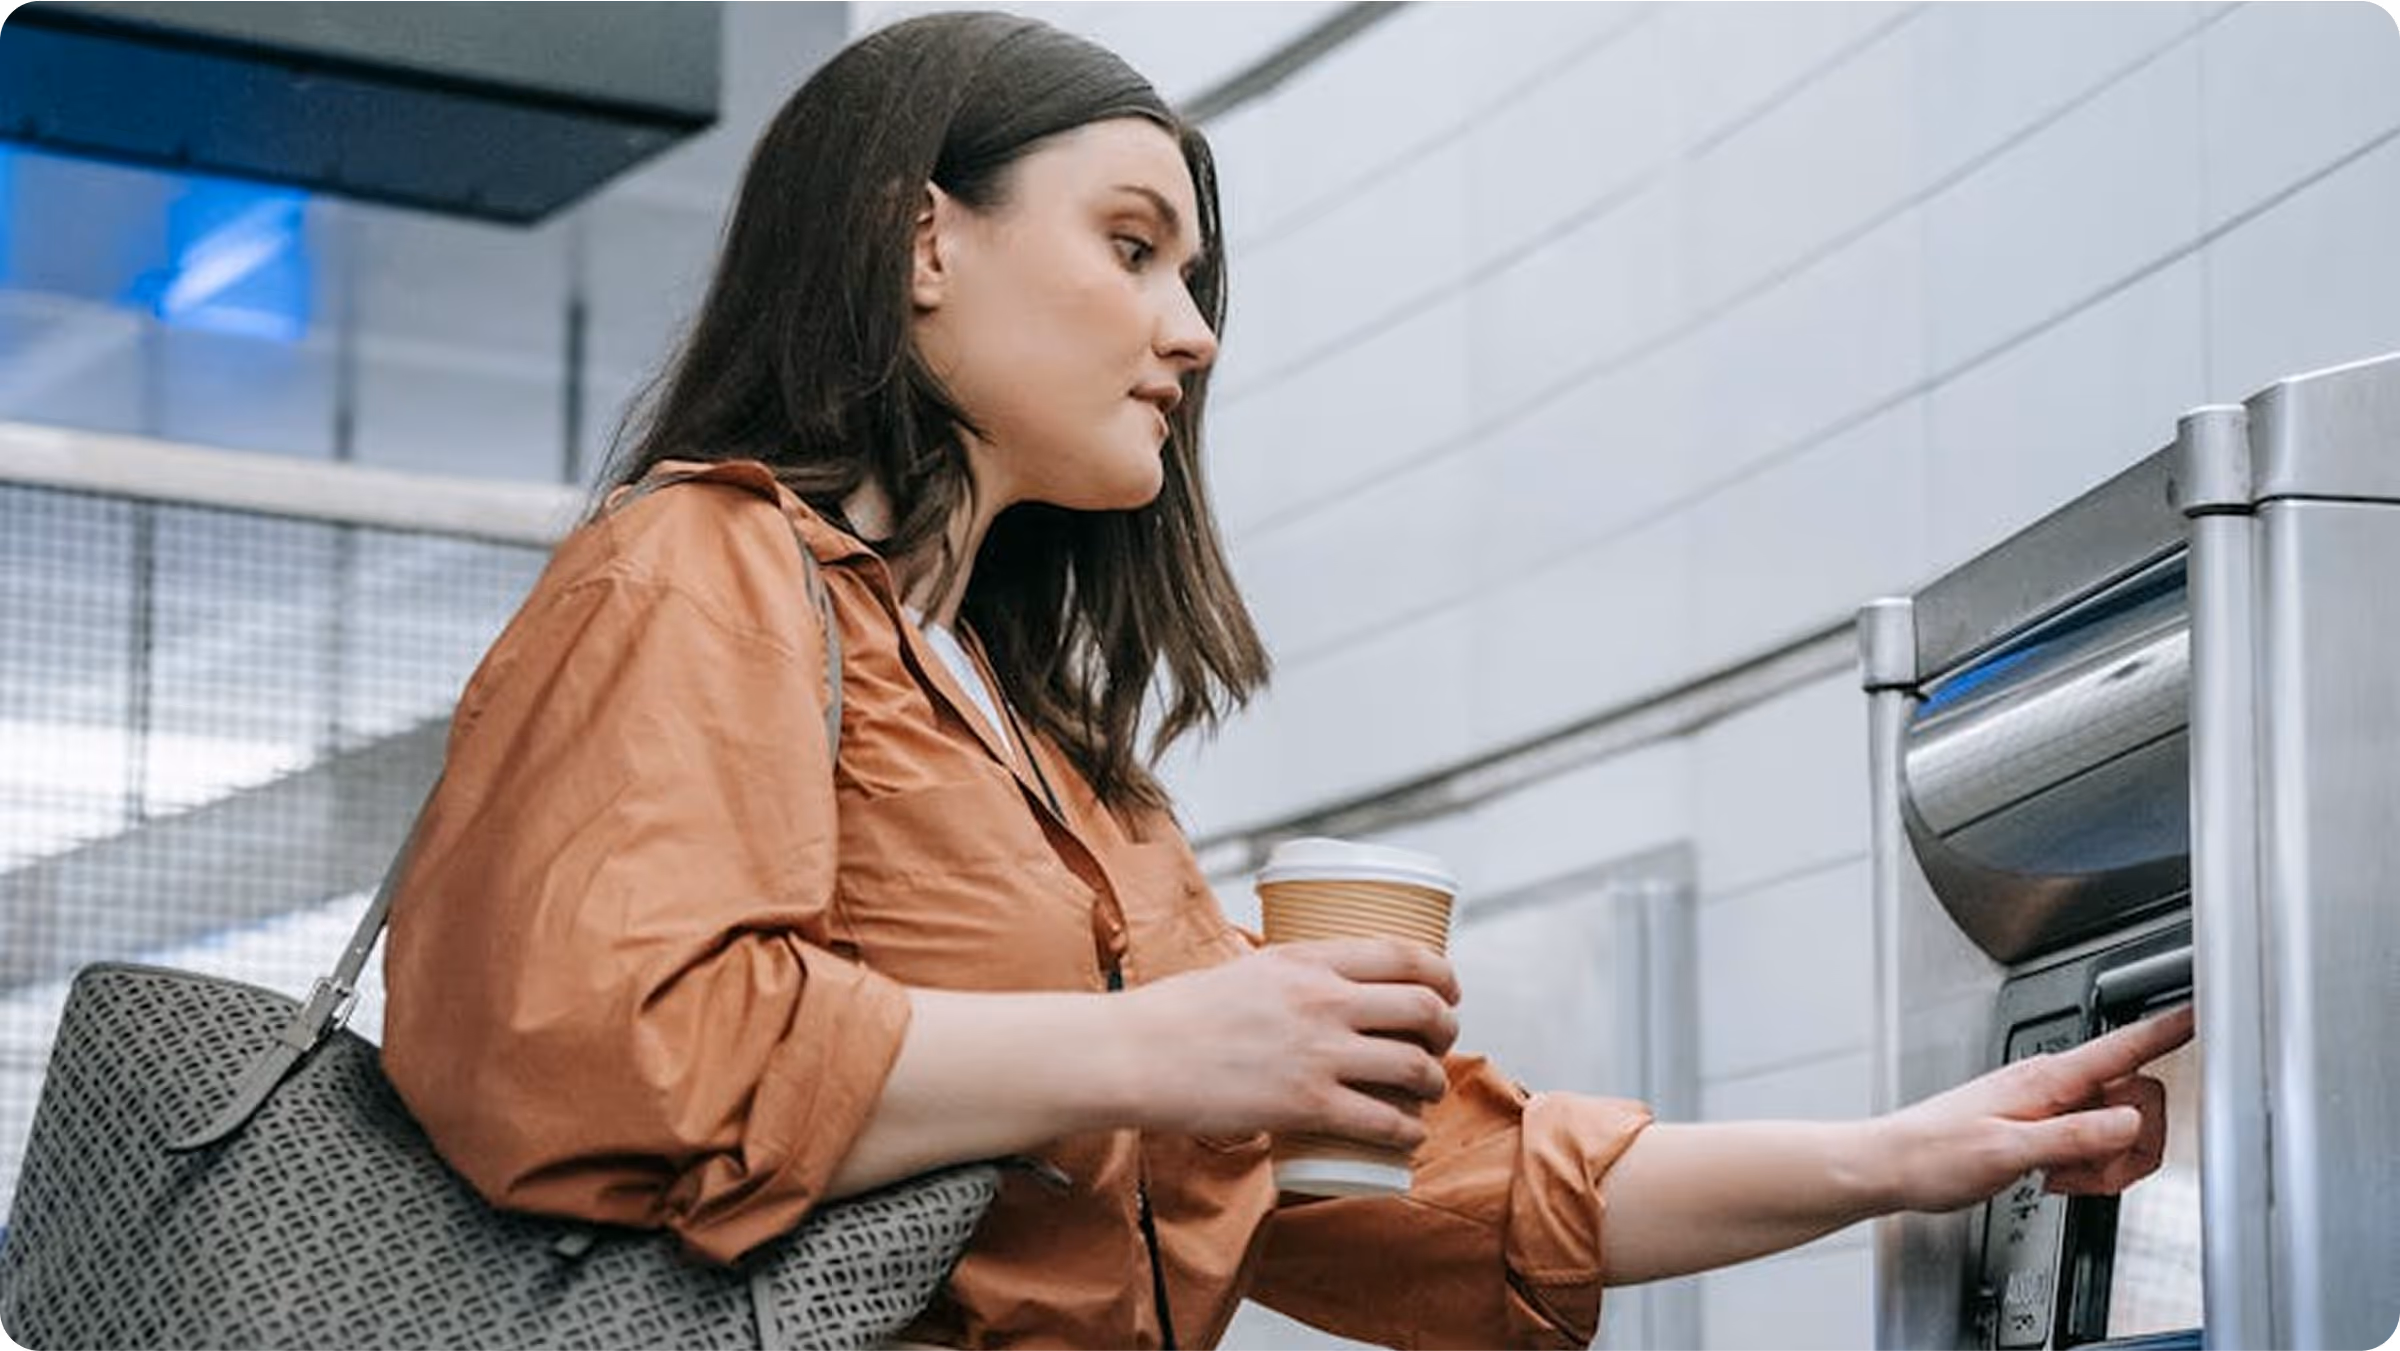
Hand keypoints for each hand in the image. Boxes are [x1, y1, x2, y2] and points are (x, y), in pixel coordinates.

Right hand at [1122, 938, 1459, 1149]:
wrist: (1137, 1054)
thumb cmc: (1178, 1013)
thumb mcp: (1243, 968)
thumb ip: (1286, 974)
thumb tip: (1312, 983)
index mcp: (1307, 959)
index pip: (1403, 953)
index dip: (1442, 973)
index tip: (1448, 990)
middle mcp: (1323, 1000)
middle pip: (1423, 1007)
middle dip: (1446, 1027)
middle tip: (1441, 1042)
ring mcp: (1318, 1054)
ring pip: (1414, 1066)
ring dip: (1434, 1082)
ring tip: (1428, 1090)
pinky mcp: (1306, 1105)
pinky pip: (1383, 1121)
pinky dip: (1408, 1131)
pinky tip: (1407, 1135)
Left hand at [1875, 1004, 2193, 1213]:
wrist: (1893, 1165)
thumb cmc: (1933, 1154)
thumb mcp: (2008, 1152)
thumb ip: (2075, 1136)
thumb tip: (2130, 1123)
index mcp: (2047, 1078)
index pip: (2123, 1047)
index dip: (2168, 1030)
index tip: (2205, 1013)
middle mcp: (2052, 1084)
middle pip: (2135, 1102)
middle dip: (2129, 1147)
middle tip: (2089, 1175)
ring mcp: (2049, 1105)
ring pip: (2117, 1129)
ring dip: (2103, 1164)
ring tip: (2060, 1178)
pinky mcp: (2043, 1126)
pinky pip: (2092, 1145)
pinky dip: (2085, 1170)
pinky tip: (2054, 1179)